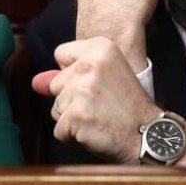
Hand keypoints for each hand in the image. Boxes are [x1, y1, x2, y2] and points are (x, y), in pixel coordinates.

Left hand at [32, 36, 160, 164]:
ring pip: (56, 108)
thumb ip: (66, 75)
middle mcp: (90, 64)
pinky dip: (73, 137)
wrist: (149, 136)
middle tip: (101, 105)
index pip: (61, 54)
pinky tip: (96, 132)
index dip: (74, 74)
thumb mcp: (103, 78)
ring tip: (99, 119)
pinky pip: (60, 130)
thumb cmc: (128, 108)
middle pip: (55, 84)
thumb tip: (36, 82)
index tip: (98, 84)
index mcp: (100, 47)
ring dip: (72, 119)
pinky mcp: (76, 115)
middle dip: (71, 99)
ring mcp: (82, 90)